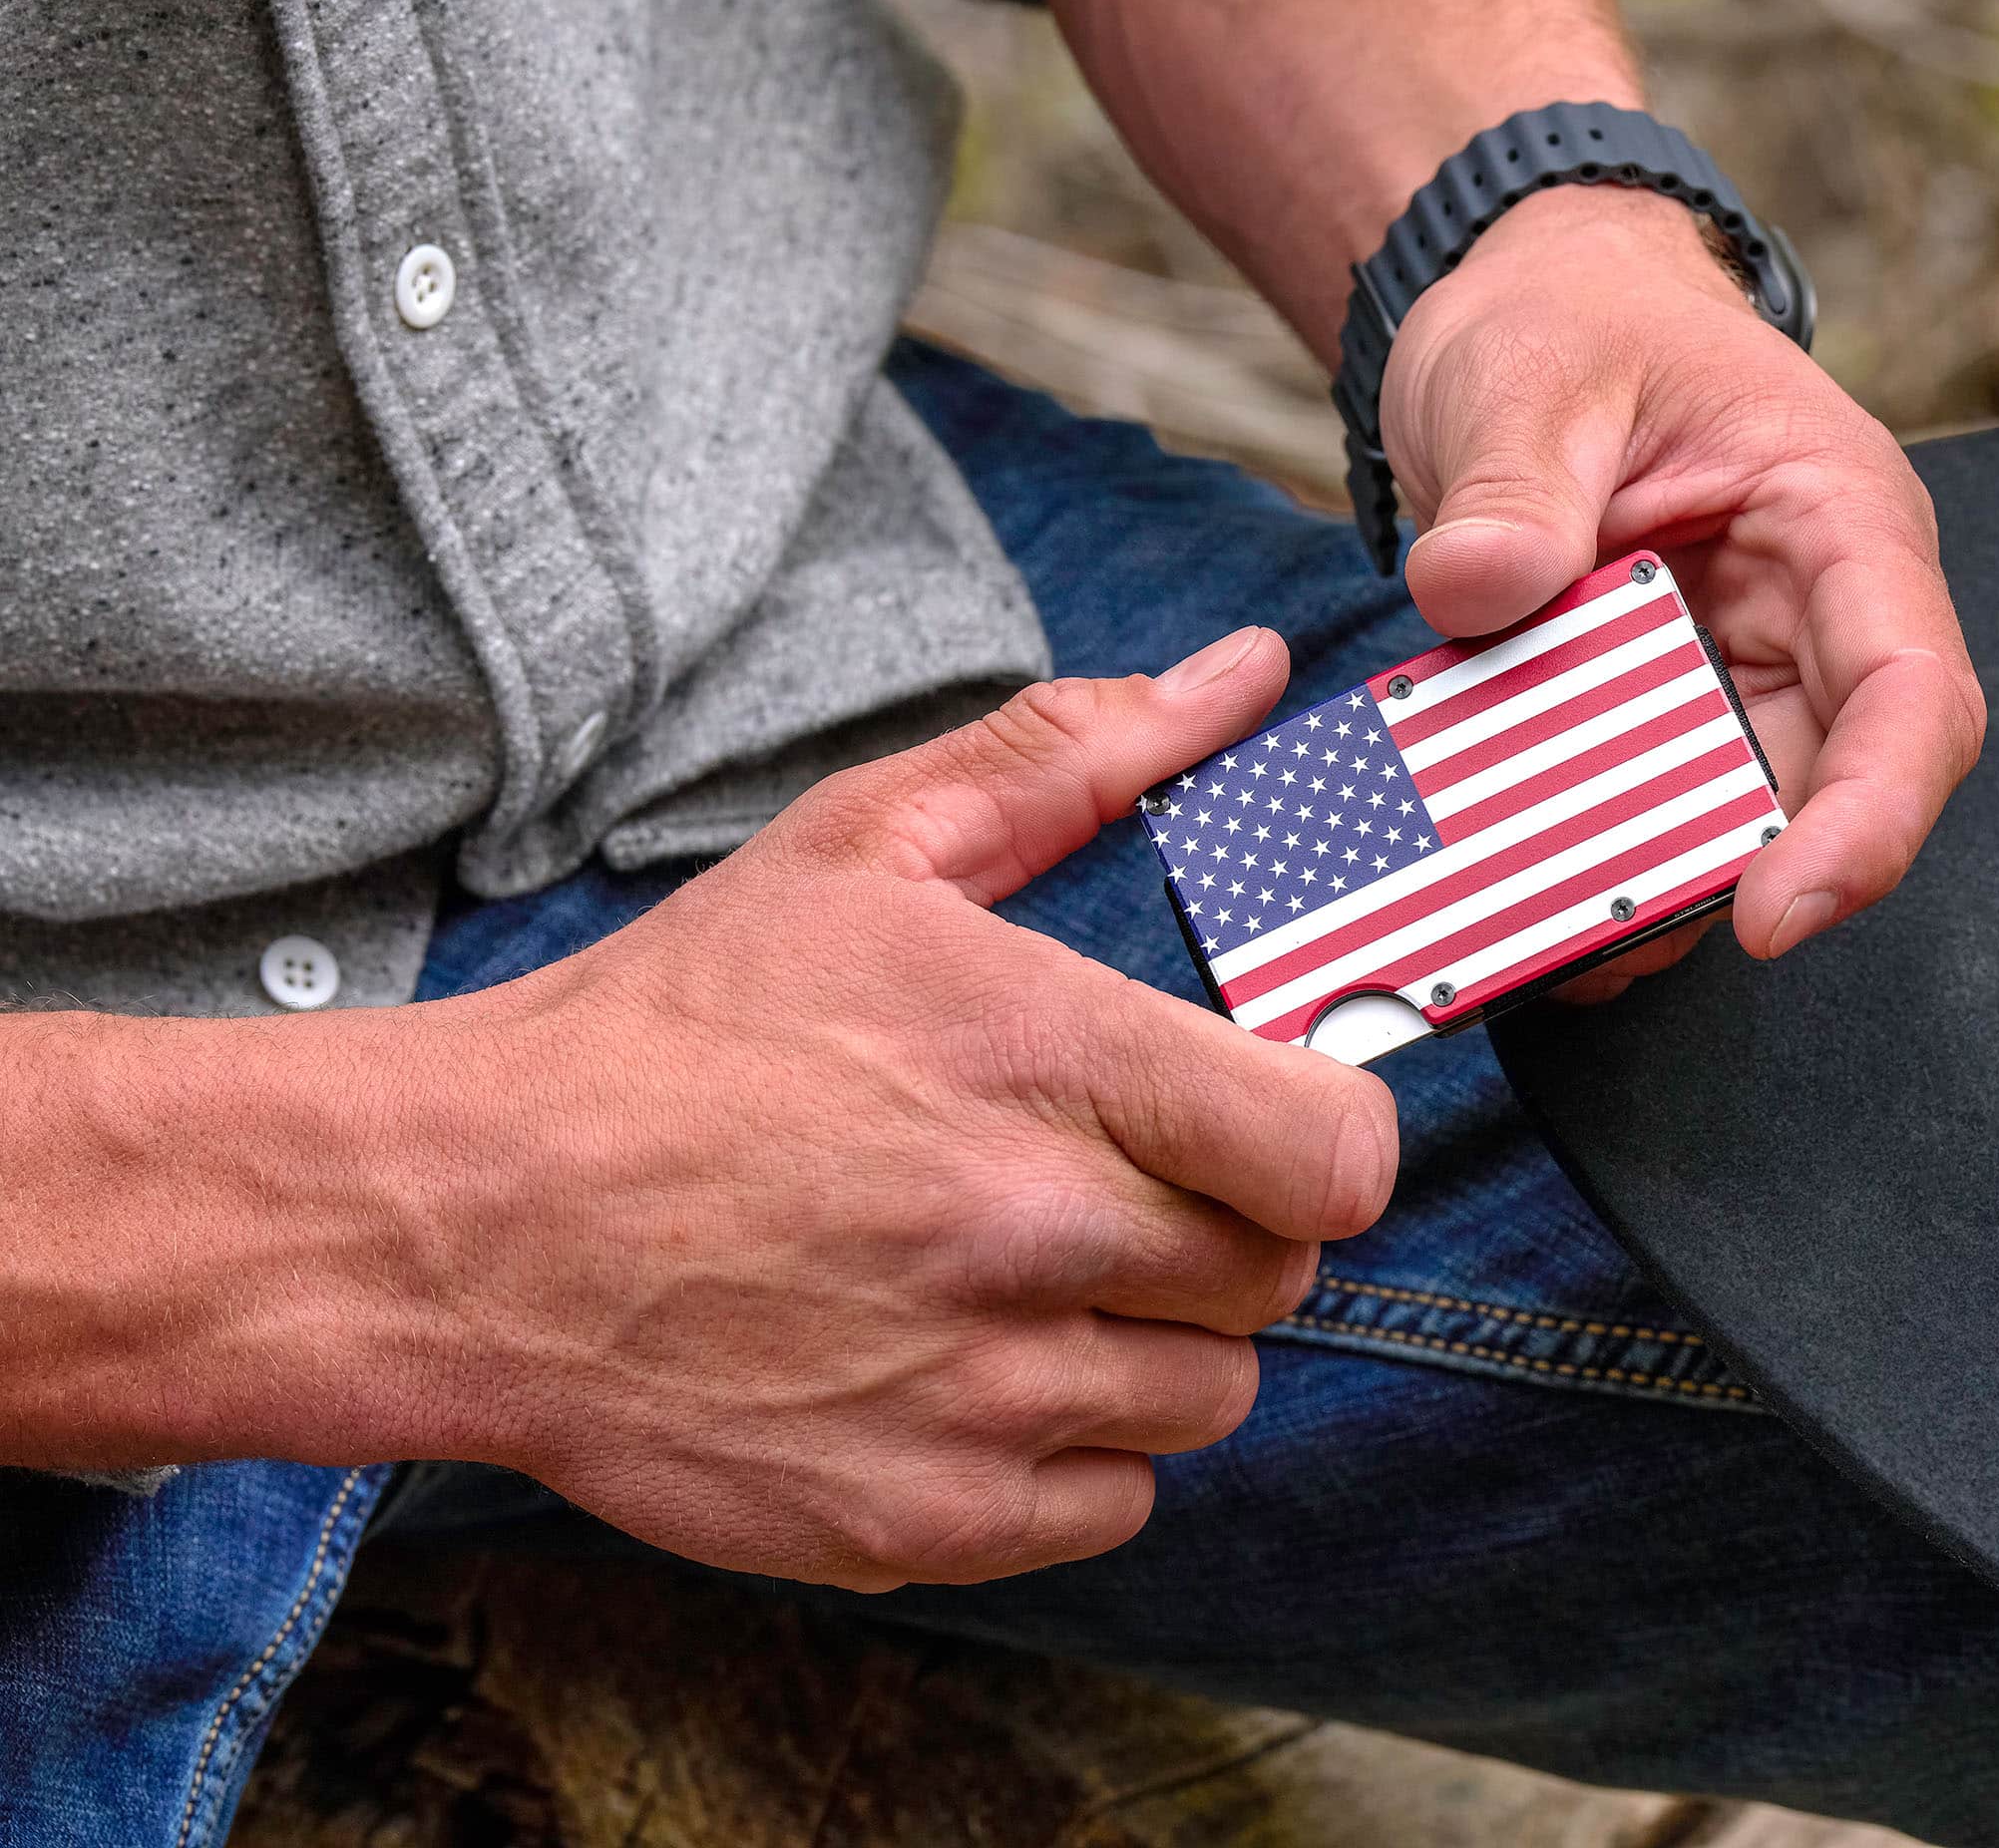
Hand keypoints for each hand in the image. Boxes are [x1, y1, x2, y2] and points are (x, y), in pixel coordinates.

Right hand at [432, 630, 1395, 1590]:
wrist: (468, 1220)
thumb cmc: (676, 1029)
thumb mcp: (865, 847)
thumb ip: (1074, 757)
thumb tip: (1239, 675)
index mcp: (1043, 1061)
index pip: (1334, 1154)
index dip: (1327, 1135)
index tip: (1270, 1117)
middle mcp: (1028, 1235)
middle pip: (1276, 1273)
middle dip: (1222, 1224)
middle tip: (1106, 1181)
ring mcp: (977, 1395)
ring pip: (1207, 1395)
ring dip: (1153, 1339)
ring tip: (1026, 1274)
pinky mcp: (922, 1519)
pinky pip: (1113, 1503)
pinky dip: (1073, 1452)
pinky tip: (974, 1371)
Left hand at [1379, 188, 1985, 973]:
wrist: (1525, 317)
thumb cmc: (1568, 323)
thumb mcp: (1526, 375)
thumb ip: (1510, 483)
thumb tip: (1475, 586)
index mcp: (1839, 518)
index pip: (1910, 693)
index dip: (1870, 821)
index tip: (1777, 916)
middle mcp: (1818, 617)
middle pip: (1829, 792)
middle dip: (1725, 882)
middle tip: (1596, 941)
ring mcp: (1741, 678)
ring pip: (1732, 826)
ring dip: (1646, 889)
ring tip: (1532, 935)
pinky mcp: (1662, 719)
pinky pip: (1646, 817)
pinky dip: (1586, 863)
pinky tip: (1503, 894)